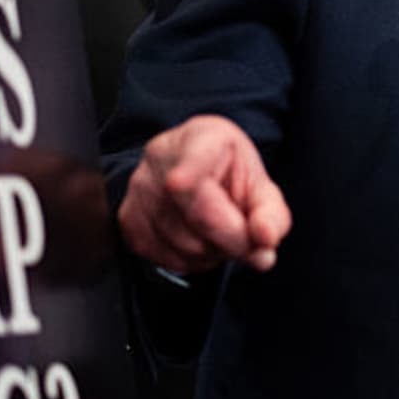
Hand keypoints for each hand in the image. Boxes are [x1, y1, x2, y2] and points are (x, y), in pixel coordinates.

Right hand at [116, 114, 290, 275]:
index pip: (192, 156)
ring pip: (181, 244)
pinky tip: (196, 240)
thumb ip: (271, 216)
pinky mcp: (127, 218)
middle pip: (196, 215)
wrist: (193, 168)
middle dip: (231, 241)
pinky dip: (187, 261)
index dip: (186, 173)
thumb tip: (265, 240)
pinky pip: (162, 257)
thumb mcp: (261, 187)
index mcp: (201, 137)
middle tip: (246, 240)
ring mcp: (138, 187)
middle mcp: (161, 157)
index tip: (178, 181)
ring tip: (218, 233)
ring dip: (211, 254)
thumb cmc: (229, 175)